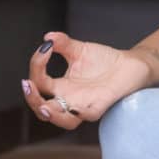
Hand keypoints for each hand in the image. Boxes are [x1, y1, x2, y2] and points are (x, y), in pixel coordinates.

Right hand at [22, 31, 153, 129]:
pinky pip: (89, 115)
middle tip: (28, 84)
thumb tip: (48, 37)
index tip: (45, 48)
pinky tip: (76, 107)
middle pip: (42, 109)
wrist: (131, 64)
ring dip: (52, 115)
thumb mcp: (80, 49)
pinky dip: (81, 113)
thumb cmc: (104, 60)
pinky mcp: (101, 105)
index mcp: (61, 86)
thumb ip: (63, 44)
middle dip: (32, 99)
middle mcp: (69, 99)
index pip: (39, 82)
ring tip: (43, 106)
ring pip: (64, 121)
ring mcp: (84, 105)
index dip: (37, 66)